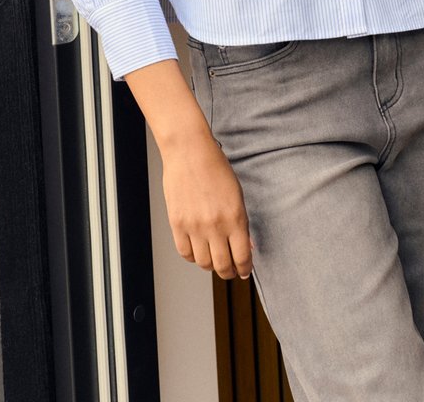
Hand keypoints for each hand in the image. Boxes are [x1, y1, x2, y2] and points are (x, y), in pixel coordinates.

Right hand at [162, 131, 253, 280]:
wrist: (189, 152)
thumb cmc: (215, 168)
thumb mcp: (237, 195)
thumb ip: (241, 223)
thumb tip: (246, 246)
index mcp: (235, 217)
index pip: (242, 257)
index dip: (244, 269)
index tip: (244, 271)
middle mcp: (215, 226)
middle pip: (223, 266)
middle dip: (229, 272)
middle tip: (230, 270)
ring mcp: (194, 227)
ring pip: (204, 263)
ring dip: (210, 265)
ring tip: (214, 259)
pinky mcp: (177, 224)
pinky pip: (185, 253)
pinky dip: (193, 257)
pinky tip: (198, 250)